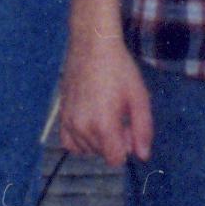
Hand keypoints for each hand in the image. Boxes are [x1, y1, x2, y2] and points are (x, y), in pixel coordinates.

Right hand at [56, 34, 152, 163]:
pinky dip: (80, 140)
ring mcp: (69, 121)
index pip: (115, 159)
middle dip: (113, 141)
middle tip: (119, 114)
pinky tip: (90, 124)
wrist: (92, 45)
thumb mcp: (139, 97)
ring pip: (86, 149)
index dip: (126, 147)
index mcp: (103, 124)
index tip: (128, 127)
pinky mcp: (61, 115)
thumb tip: (142, 156)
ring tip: (105, 114)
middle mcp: (82, 127)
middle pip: (102, 154)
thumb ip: (143, 129)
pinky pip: (69, 143)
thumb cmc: (119, 69)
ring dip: (98, 140)